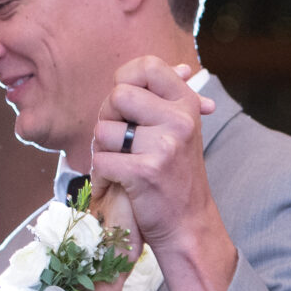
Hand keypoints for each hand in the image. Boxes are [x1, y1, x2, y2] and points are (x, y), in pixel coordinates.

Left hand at [86, 56, 231, 290]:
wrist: (188, 224)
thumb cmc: (178, 175)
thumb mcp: (183, 130)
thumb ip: (173, 98)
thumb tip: (181, 66)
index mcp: (187, 104)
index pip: (148, 66)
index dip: (125, 79)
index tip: (125, 103)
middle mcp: (179, 120)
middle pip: (118, 96)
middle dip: (109, 118)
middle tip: (121, 141)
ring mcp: (164, 145)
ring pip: (104, 130)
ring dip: (104, 150)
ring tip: (123, 164)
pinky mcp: (145, 171)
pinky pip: (102, 160)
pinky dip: (103, 175)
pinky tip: (120, 182)